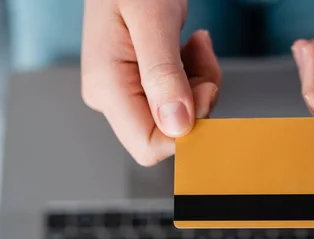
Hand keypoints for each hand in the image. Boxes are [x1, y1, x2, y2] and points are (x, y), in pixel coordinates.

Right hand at [81, 0, 220, 165]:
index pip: (149, 146)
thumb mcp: (152, 18)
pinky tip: (190, 45)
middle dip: (197, 101)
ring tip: (196, 43)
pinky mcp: (137, 83)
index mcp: (108, 87)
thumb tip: (178, 126)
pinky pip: (176, 96)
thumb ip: (163, 73)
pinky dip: (193, 74)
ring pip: (177, 116)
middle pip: (167, 132)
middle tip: (202, 57)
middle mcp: (111, 96)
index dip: (185, 130)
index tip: (204, 89)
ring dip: (199, 83)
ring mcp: (123, 90)